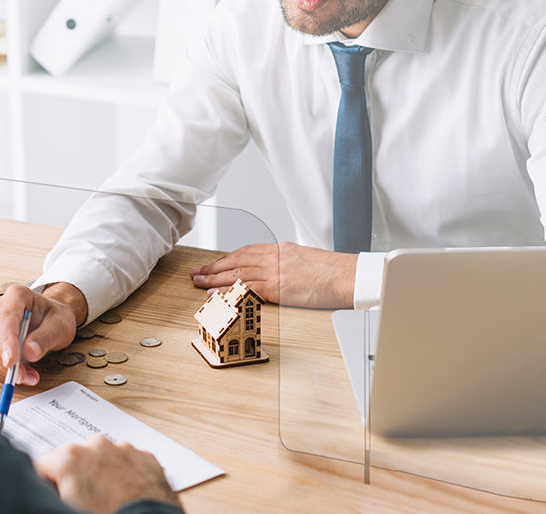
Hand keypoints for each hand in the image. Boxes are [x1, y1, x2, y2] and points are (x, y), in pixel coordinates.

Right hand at [0, 282, 86, 384]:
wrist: (52, 320)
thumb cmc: (55, 318)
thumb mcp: (60, 326)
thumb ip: (46, 337)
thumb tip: (29, 352)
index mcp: (17, 295)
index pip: (6, 318)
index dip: (6, 341)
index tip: (11, 361)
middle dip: (3, 360)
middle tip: (21, 377)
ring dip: (2, 369)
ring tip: (28, 377)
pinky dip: (0, 372)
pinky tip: (20, 375)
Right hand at [35, 435, 179, 513]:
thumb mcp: (67, 506)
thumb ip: (54, 491)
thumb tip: (54, 491)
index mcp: (70, 457)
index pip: (44, 465)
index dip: (47, 483)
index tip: (55, 494)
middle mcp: (97, 445)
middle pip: (76, 459)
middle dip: (77, 476)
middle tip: (85, 501)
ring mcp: (124, 449)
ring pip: (104, 458)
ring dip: (103, 474)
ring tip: (109, 499)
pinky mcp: (147, 458)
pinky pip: (129, 462)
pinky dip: (127, 475)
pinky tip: (126, 495)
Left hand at [190, 241, 355, 307]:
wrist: (349, 276)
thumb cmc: (332, 271)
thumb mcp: (303, 258)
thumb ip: (285, 261)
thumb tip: (271, 270)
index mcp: (279, 249)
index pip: (245, 251)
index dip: (225, 259)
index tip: (212, 264)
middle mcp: (274, 257)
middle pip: (235, 261)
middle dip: (213, 268)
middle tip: (196, 273)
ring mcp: (275, 272)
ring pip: (236, 274)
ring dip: (215, 280)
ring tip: (199, 284)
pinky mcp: (278, 289)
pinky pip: (247, 290)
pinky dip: (229, 293)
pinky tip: (217, 296)